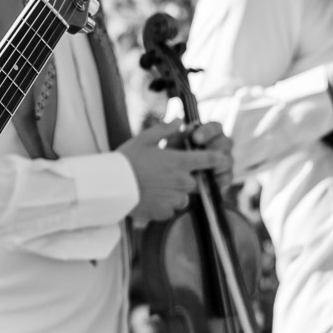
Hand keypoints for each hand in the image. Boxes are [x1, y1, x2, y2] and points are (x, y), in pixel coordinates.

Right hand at [117, 120, 232, 224]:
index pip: (210, 160)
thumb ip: (165, 130)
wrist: (110, 186)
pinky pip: (171, 210)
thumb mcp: (144, 139)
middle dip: (187, 179)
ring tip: (156, 188)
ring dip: (176, 194)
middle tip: (168, 175)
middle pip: (196, 182)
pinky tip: (150, 198)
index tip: (221, 159)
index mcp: (180, 162)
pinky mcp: (164, 212)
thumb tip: (179, 120)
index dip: (218, 159)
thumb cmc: (126, 160)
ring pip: (184, 198)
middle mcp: (182, 182)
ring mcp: (174, 199)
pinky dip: (164, 206)